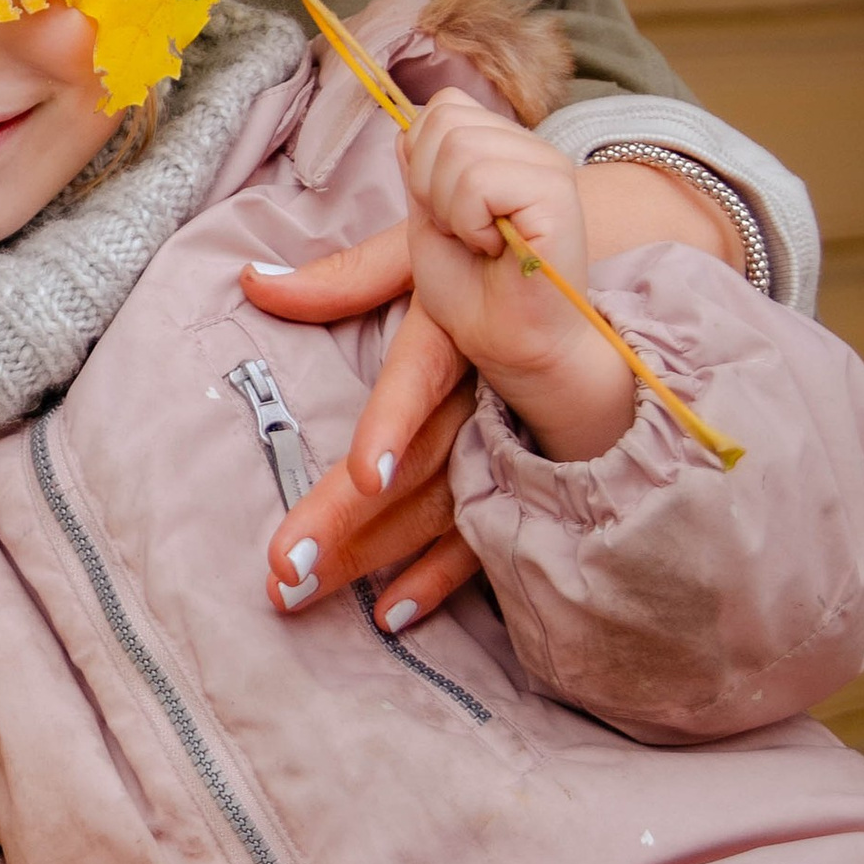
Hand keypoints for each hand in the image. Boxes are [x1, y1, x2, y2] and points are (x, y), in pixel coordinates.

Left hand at [246, 152, 742, 623]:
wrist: (609, 262)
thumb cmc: (496, 253)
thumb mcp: (424, 247)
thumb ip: (347, 275)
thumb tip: (254, 282)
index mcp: (463, 326)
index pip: (423, 377)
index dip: (395, 425)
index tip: (363, 475)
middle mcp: (490, 391)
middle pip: (419, 465)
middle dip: (349, 522)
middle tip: (284, 572)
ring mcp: (512, 439)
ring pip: (442, 510)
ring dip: (375, 560)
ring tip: (304, 594)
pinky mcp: (525, 471)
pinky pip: (483, 533)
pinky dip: (439, 578)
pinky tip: (392, 616)